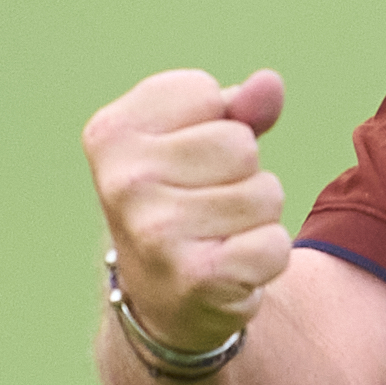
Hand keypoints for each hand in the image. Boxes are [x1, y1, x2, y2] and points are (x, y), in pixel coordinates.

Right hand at [84, 66, 291, 355]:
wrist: (158, 300)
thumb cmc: (181, 201)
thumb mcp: (196, 141)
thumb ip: (236, 108)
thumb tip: (269, 84)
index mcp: (111, 134)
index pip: (206, 94)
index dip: (213, 125)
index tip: (184, 162)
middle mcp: (123, 182)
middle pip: (240, 145)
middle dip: (241, 173)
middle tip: (207, 205)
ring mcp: (156, 231)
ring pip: (266, 194)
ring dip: (257, 217)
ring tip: (218, 235)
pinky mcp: (196, 277)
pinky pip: (275, 245)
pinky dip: (267, 257)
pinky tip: (231, 268)